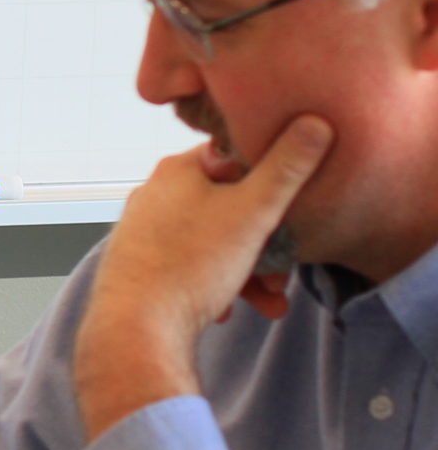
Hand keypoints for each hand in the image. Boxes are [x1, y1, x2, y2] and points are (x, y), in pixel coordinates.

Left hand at [73, 116, 333, 441]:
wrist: (135, 328)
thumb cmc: (190, 267)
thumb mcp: (254, 211)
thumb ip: (288, 167)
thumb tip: (315, 121)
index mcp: (177, 169)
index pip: (238, 157)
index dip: (274, 183)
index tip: (293, 213)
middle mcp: (154, 194)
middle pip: (229, 208)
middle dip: (268, 244)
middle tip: (284, 276)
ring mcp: (143, 230)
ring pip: (214, 243)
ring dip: (249, 273)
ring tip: (270, 302)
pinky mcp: (139, 263)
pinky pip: (190, 266)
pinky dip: (217, 285)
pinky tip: (228, 310)